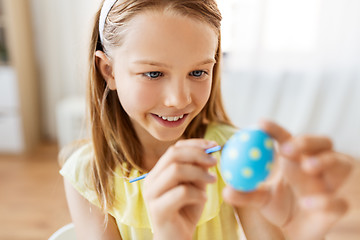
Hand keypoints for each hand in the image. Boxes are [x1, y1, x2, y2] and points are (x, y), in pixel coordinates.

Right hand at [143, 139, 217, 239]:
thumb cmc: (186, 211)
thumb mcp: (195, 185)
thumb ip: (198, 169)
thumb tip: (209, 152)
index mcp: (158, 172)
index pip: (174, 149)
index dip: (195, 144)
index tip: (214, 145)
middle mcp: (151, 180)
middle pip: (173, 155)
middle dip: (197, 155)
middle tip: (215, 162)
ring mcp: (152, 194)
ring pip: (176, 170)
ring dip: (199, 172)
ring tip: (213, 181)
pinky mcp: (158, 210)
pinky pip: (181, 192)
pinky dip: (197, 193)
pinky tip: (203, 199)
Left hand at [223, 119, 352, 239]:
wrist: (295, 233)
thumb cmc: (279, 208)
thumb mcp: (259, 199)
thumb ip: (244, 193)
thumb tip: (226, 190)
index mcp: (295, 161)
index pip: (288, 139)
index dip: (276, 130)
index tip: (260, 123)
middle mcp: (315, 167)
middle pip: (323, 143)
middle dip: (307, 141)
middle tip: (287, 148)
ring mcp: (329, 185)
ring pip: (341, 163)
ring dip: (325, 161)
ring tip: (307, 167)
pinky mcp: (336, 206)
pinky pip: (338, 201)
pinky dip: (326, 201)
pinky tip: (308, 203)